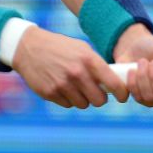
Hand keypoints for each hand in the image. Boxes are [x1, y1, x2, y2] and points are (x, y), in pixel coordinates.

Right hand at [12, 26, 128, 107]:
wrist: (29, 47)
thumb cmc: (60, 47)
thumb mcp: (81, 49)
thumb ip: (97, 65)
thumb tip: (114, 82)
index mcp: (88, 59)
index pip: (113, 83)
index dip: (122, 93)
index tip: (123, 97)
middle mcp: (77, 73)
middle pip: (99, 100)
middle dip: (100, 98)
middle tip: (96, 92)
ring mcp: (63, 84)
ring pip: (84, 104)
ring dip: (83, 98)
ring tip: (75, 86)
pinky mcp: (50, 93)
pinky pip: (68, 104)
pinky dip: (68, 98)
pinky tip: (62, 85)